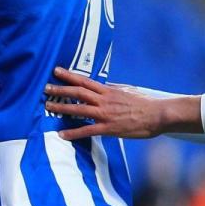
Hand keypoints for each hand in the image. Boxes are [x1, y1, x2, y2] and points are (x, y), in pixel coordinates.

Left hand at [45, 67, 170, 139]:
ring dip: (61, 107)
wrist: (159, 115)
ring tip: (48, 106)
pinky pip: (87, 130)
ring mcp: (105, 114)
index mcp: (108, 91)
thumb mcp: (127, 91)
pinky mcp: (108, 128)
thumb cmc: (145, 103)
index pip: (84, 80)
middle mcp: (104, 100)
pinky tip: (61, 134)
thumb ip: (112, 89)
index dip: (69, 75)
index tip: (56, 70)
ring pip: (78, 109)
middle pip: (78, 92)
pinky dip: (73, 133)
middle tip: (45, 88)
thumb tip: (103, 85)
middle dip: (60, 89)